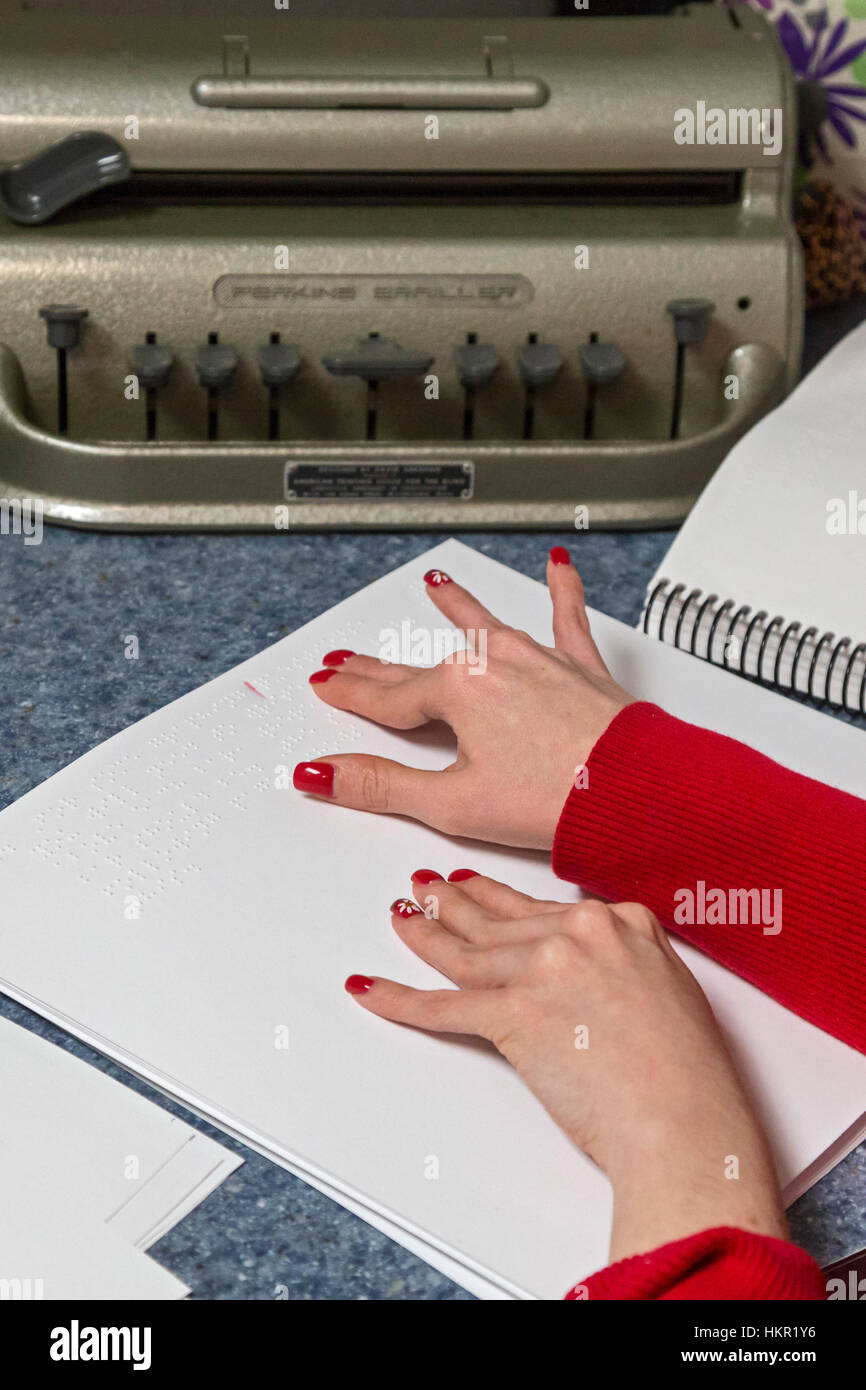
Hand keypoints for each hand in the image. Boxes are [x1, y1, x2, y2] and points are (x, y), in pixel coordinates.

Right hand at [294, 548, 632, 849]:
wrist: (640, 794)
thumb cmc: (557, 800)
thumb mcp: (451, 803)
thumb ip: (380, 785)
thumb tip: (321, 775)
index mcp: (458, 690)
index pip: (388, 697)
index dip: (351, 693)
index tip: (325, 684)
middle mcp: (496, 662)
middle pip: (423, 665)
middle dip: (381, 664)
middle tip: (349, 659)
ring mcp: (540, 660)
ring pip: (486, 627)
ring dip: (458, 608)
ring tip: (437, 585)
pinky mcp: (581, 668)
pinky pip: (568, 618)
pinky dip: (563, 590)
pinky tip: (560, 565)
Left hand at [346, 870, 788, 1263]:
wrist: (685, 1122)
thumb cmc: (687, 1074)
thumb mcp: (669, 988)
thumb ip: (625, 961)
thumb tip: (590, 970)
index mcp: (621, 921)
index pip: (545, 908)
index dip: (503, 900)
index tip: (479, 889)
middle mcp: (579, 933)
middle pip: (500, 921)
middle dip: (455, 906)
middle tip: (428, 891)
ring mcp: (543, 969)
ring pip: (467, 950)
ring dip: (424, 934)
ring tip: (401, 918)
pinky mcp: (515, 1014)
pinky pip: (442, 1005)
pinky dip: (399, 998)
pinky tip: (371, 987)